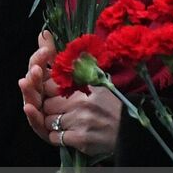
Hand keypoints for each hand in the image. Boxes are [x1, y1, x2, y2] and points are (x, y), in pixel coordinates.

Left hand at [20, 30, 121, 156]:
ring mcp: (80, 121)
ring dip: (52, 123)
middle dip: (47, 107)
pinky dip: (57, 136)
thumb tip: (42, 33)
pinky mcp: (82, 139)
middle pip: (45, 104)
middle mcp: (81, 101)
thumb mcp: (93, 76)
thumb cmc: (110, 102)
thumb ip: (66, 59)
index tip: (48, 91)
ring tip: (66, 121)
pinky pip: (55, 138)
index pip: (47, 83)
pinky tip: (68, 132)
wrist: (130, 129)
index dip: (43, 88)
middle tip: (59, 109)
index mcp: (83, 83)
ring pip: (48, 122)